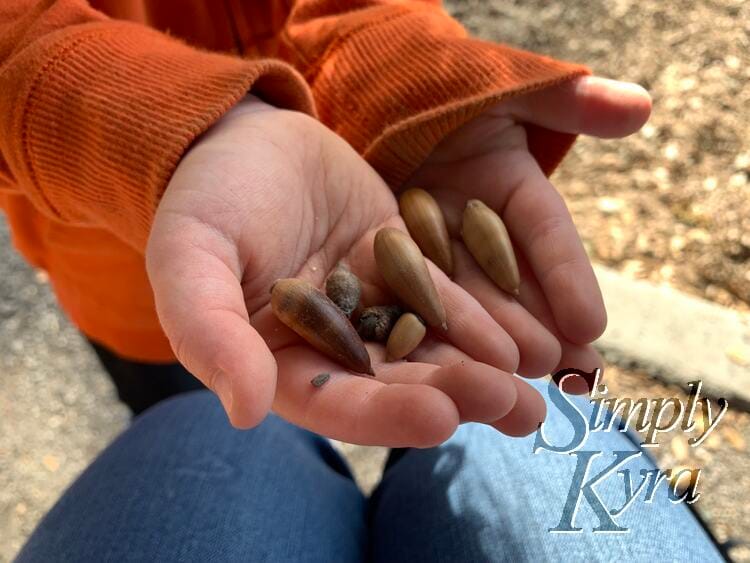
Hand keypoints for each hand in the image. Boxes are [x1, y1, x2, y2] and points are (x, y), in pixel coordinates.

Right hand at [146, 96, 544, 445]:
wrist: (240, 134)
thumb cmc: (203, 197)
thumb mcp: (190, 257)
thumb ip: (209, 332)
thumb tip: (245, 411)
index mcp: (276, 358)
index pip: (332, 401)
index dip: (384, 414)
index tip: (439, 418)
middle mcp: (328, 343)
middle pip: (394, 380)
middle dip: (454, 394)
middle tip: (515, 408)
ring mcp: (368, 304)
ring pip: (427, 345)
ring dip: (481, 369)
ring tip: (537, 391)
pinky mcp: (397, 263)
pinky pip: (442, 293)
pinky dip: (480, 314)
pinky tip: (525, 335)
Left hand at [405, 76, 651, 397]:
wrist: (383, 90)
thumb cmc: (451, 79)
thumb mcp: (510, 85)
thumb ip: (566, 99)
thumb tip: (639, 106)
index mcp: (513, 184)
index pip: (546, 232)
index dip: (568, 276)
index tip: (592, 324)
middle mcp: (479, 223)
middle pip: (511, 281)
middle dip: (534, 327)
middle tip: (557, 375)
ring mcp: (436, 240)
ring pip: (465, 297)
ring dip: (488, 343)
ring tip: (508, 385)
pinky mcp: (395, 251)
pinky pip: (410, 291)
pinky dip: (428, 326)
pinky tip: (441, 368)